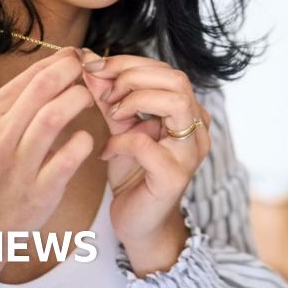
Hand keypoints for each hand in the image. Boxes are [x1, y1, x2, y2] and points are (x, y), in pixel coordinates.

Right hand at [0, 47, 94, 287]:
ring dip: (80, 100)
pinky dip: (84, 142)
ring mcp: (18, 165)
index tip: (78, 57)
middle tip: (91, 70)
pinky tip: (86, 140)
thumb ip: (15, 105)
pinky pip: (69, 157)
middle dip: (73, 71)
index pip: (29, 76)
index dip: (60, 60)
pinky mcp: (38, 191)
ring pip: (55, 116)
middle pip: (44, 88)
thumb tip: (51, 71)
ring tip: (90, 99)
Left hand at [79, 50, 211, 274]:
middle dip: (133, 76)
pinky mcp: (174, 176)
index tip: (95, 67)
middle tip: (104, 90)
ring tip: (112, 114)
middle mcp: (197, 129)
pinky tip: (107, 151)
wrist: (139, 224)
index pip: (167, 70)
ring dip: (135, 100)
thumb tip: (90, 63)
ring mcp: (190, 153)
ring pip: (175, 102)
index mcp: (188, 113)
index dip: (129, 63)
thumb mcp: (120, 128)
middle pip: (177, 80)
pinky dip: (121, 140)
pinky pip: (147, 143)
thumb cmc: (133, 174)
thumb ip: (110, 98)